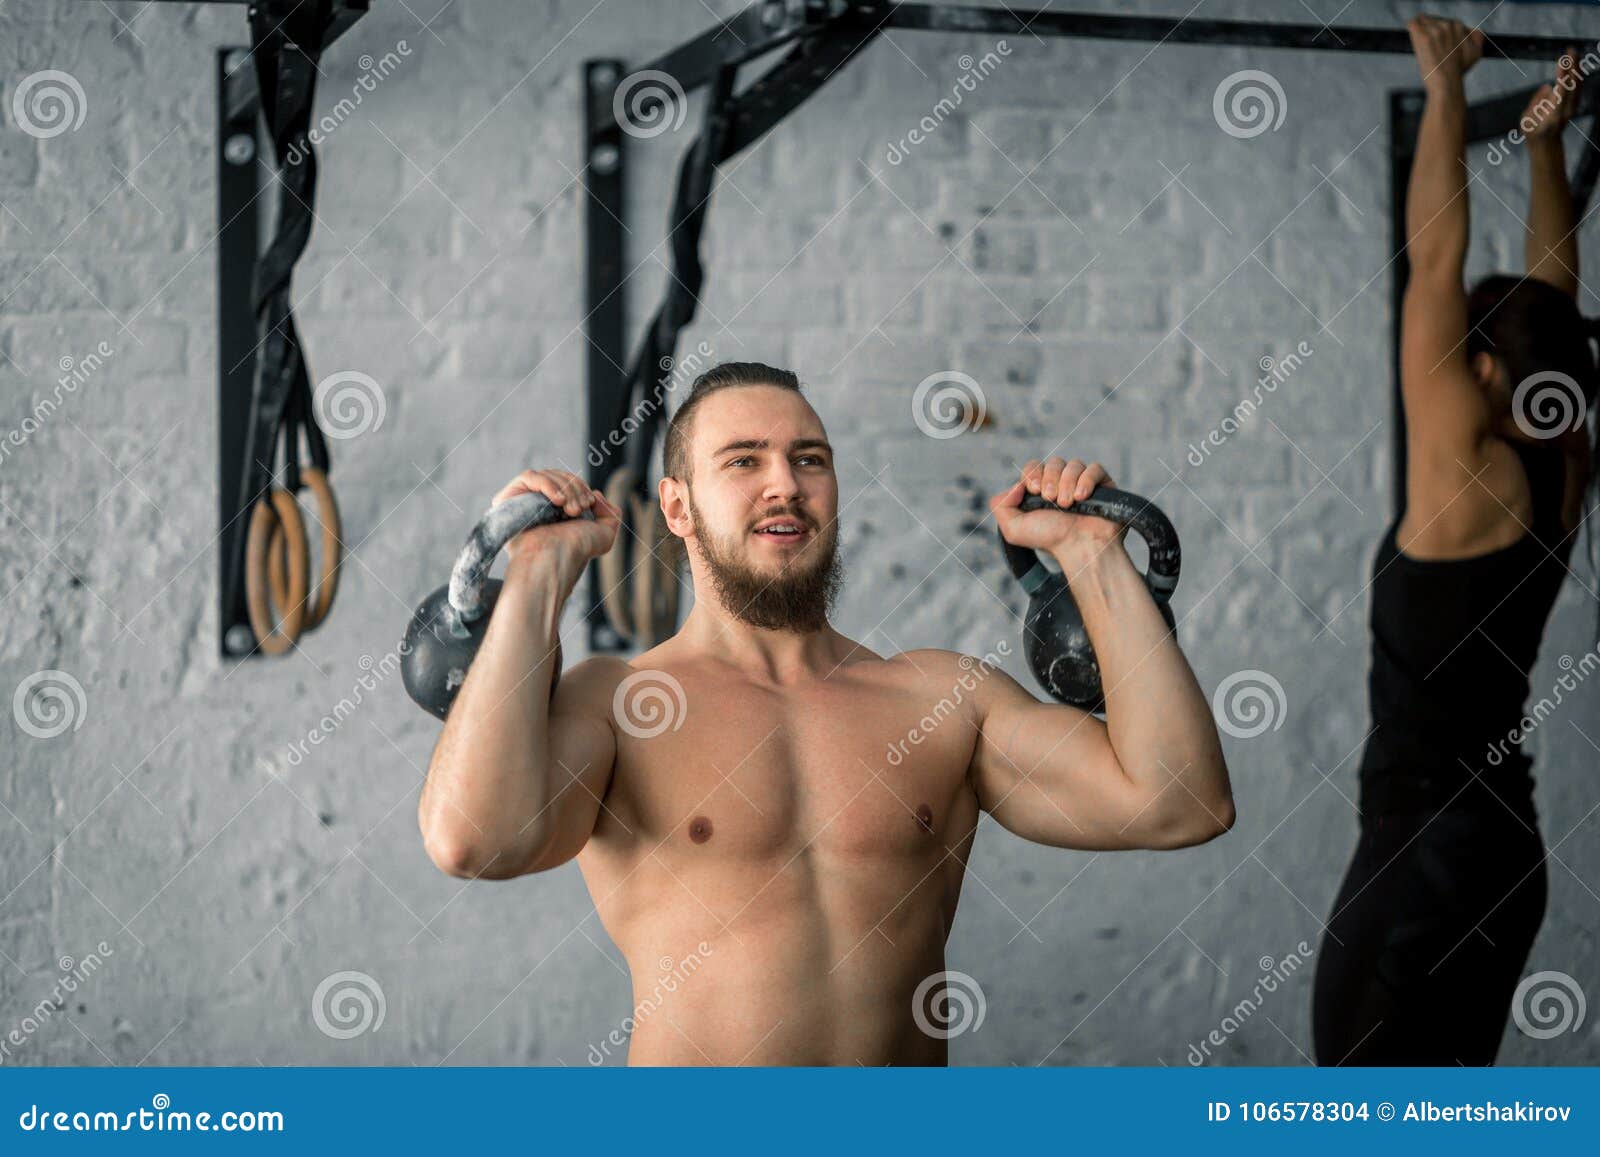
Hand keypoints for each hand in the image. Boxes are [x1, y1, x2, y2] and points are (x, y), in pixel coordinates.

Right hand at [491, 468, 619, 563]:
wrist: (557, 561)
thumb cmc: (577, 552)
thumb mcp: (604, 534)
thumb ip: (609, 513)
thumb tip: (596, 493)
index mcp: (554, 512)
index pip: (566, 484)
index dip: (581, 488)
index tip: (589, 503)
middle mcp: (535, 506)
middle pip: (557, 477)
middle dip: (575, 488)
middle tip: (579, 509)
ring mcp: (520, 501)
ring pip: (546, 475)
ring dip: (566, 489)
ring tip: (571, 511)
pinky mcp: (507, 498)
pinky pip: (530, 477)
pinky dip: (549, 485)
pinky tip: (559, 502)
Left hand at [990, 457, 1124, 557]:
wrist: (1078, 548)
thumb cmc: (1049, 540)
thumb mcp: (1012, 529)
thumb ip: (1000, 505)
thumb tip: (1015, 485)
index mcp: (1041, 490)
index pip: (1034, 466)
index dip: (1033, 473)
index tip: (1034, 491)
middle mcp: (1061, 484)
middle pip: (1054, 462)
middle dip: (1050, 479)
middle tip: (1051, 500)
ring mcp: (1082, 483)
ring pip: (1074, 465)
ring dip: (1067, 483)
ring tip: (1067, 504)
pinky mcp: (1103, 485)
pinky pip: (1095, 469)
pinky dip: (1086, 480)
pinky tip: (1082, 498)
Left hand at [1407, 15, 1483, 87]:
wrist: (1447, 82)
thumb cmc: (1458, 72)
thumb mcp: (1476, 53)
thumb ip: (1477, 37)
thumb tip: (1471, 30)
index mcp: (1459, 27)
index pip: (1445, 22)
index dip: (1440, 34)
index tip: (1438, 46)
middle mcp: (1448, 25)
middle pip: (1432, 20)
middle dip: (1429, 31)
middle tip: (1431, 48)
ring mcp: (1435, 30)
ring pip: (1422, 21)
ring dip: (1421, 32)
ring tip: (1425, 47)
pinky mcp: (1423, 37)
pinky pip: (1413, 23)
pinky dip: (1411, 28)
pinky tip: (1413, 37)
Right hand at [1522, 49, 1580, 138]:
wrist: (1546, 144)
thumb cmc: (1533, 132)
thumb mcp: (1526, 119)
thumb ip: (1536, 102)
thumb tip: (1547, 87)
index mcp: (1553, 115)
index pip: (1561, 91)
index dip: (1563, 75)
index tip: (1562, 61)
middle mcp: (1567, 110)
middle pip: (1573, 85)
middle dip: (1573, 66)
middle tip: (1570, 50)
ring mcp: (1573, 107)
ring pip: (1578, 84)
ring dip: (1576, 68)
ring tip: (1573, 53)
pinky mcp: (1575, 104)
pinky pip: (1578, 86)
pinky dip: (1577, 74)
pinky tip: (1574, 65)